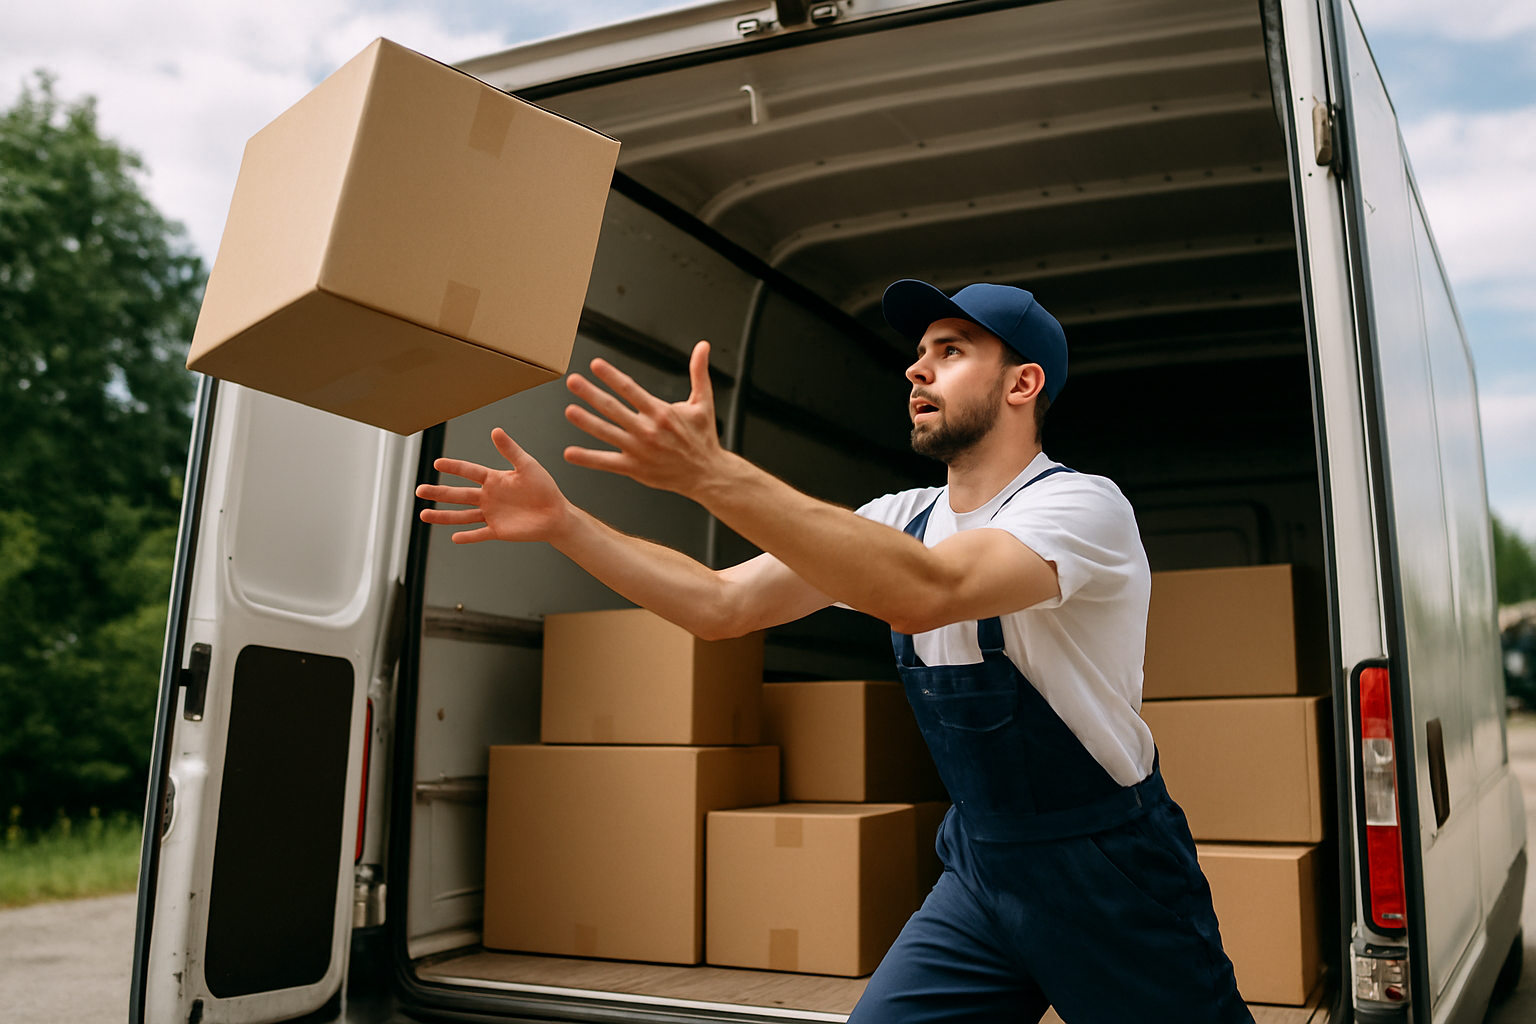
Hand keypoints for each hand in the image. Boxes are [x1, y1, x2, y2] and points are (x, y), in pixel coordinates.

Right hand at [415, 428, 569, 543]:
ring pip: (462, 515)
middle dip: (439, 493)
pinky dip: (468, 536)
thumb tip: (496, 430)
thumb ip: (511, 450)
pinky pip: (479, 533)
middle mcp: (489, 497)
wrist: (556, 514)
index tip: (437, 463)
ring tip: (424, 514)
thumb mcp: (528, 466)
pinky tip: (454, 537)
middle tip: (419, 490)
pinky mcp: (498, 531)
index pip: (469, 471)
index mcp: (494, 479)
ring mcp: (492, 514)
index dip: (454, 467)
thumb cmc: (545, 488)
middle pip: (458, 494)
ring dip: (444, 515)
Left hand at [563, 341, 728, 496]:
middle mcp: (648, 430)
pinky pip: (607, 462)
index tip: (595, 365)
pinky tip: (571, 453)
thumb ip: (699, 373)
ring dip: (586, 422)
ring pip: (607, 433)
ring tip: (569, 410)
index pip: (631, 390)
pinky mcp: (635, 468)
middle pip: (613, 409)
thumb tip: (703, 347)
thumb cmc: (703, 439)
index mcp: (661, 413)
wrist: (707, 473)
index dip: (612, 376)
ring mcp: (639, 450)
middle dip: (591, 394)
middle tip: (574, 382)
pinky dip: (588, 458)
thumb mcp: (704, 402)